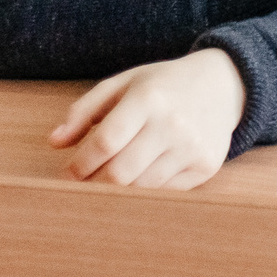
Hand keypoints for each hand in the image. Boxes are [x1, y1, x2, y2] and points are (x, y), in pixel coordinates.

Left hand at [50, 47, 245, 189]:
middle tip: (82, 186)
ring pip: (141, 188)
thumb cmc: (163, 85)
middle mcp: (173, 123)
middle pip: (120, 173)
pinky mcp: (206, 165)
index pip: (105, 142)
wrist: (223, 85)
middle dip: (93, 184)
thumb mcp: (123, 84)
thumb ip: (84, 110)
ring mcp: (192, 147)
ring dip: (118, 192)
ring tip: (108, 184)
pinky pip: (165, 192)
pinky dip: (146, 190)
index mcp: (148, 97)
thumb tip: (54, 143)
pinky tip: (140, 178)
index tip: (67, 174)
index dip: (79, 165)